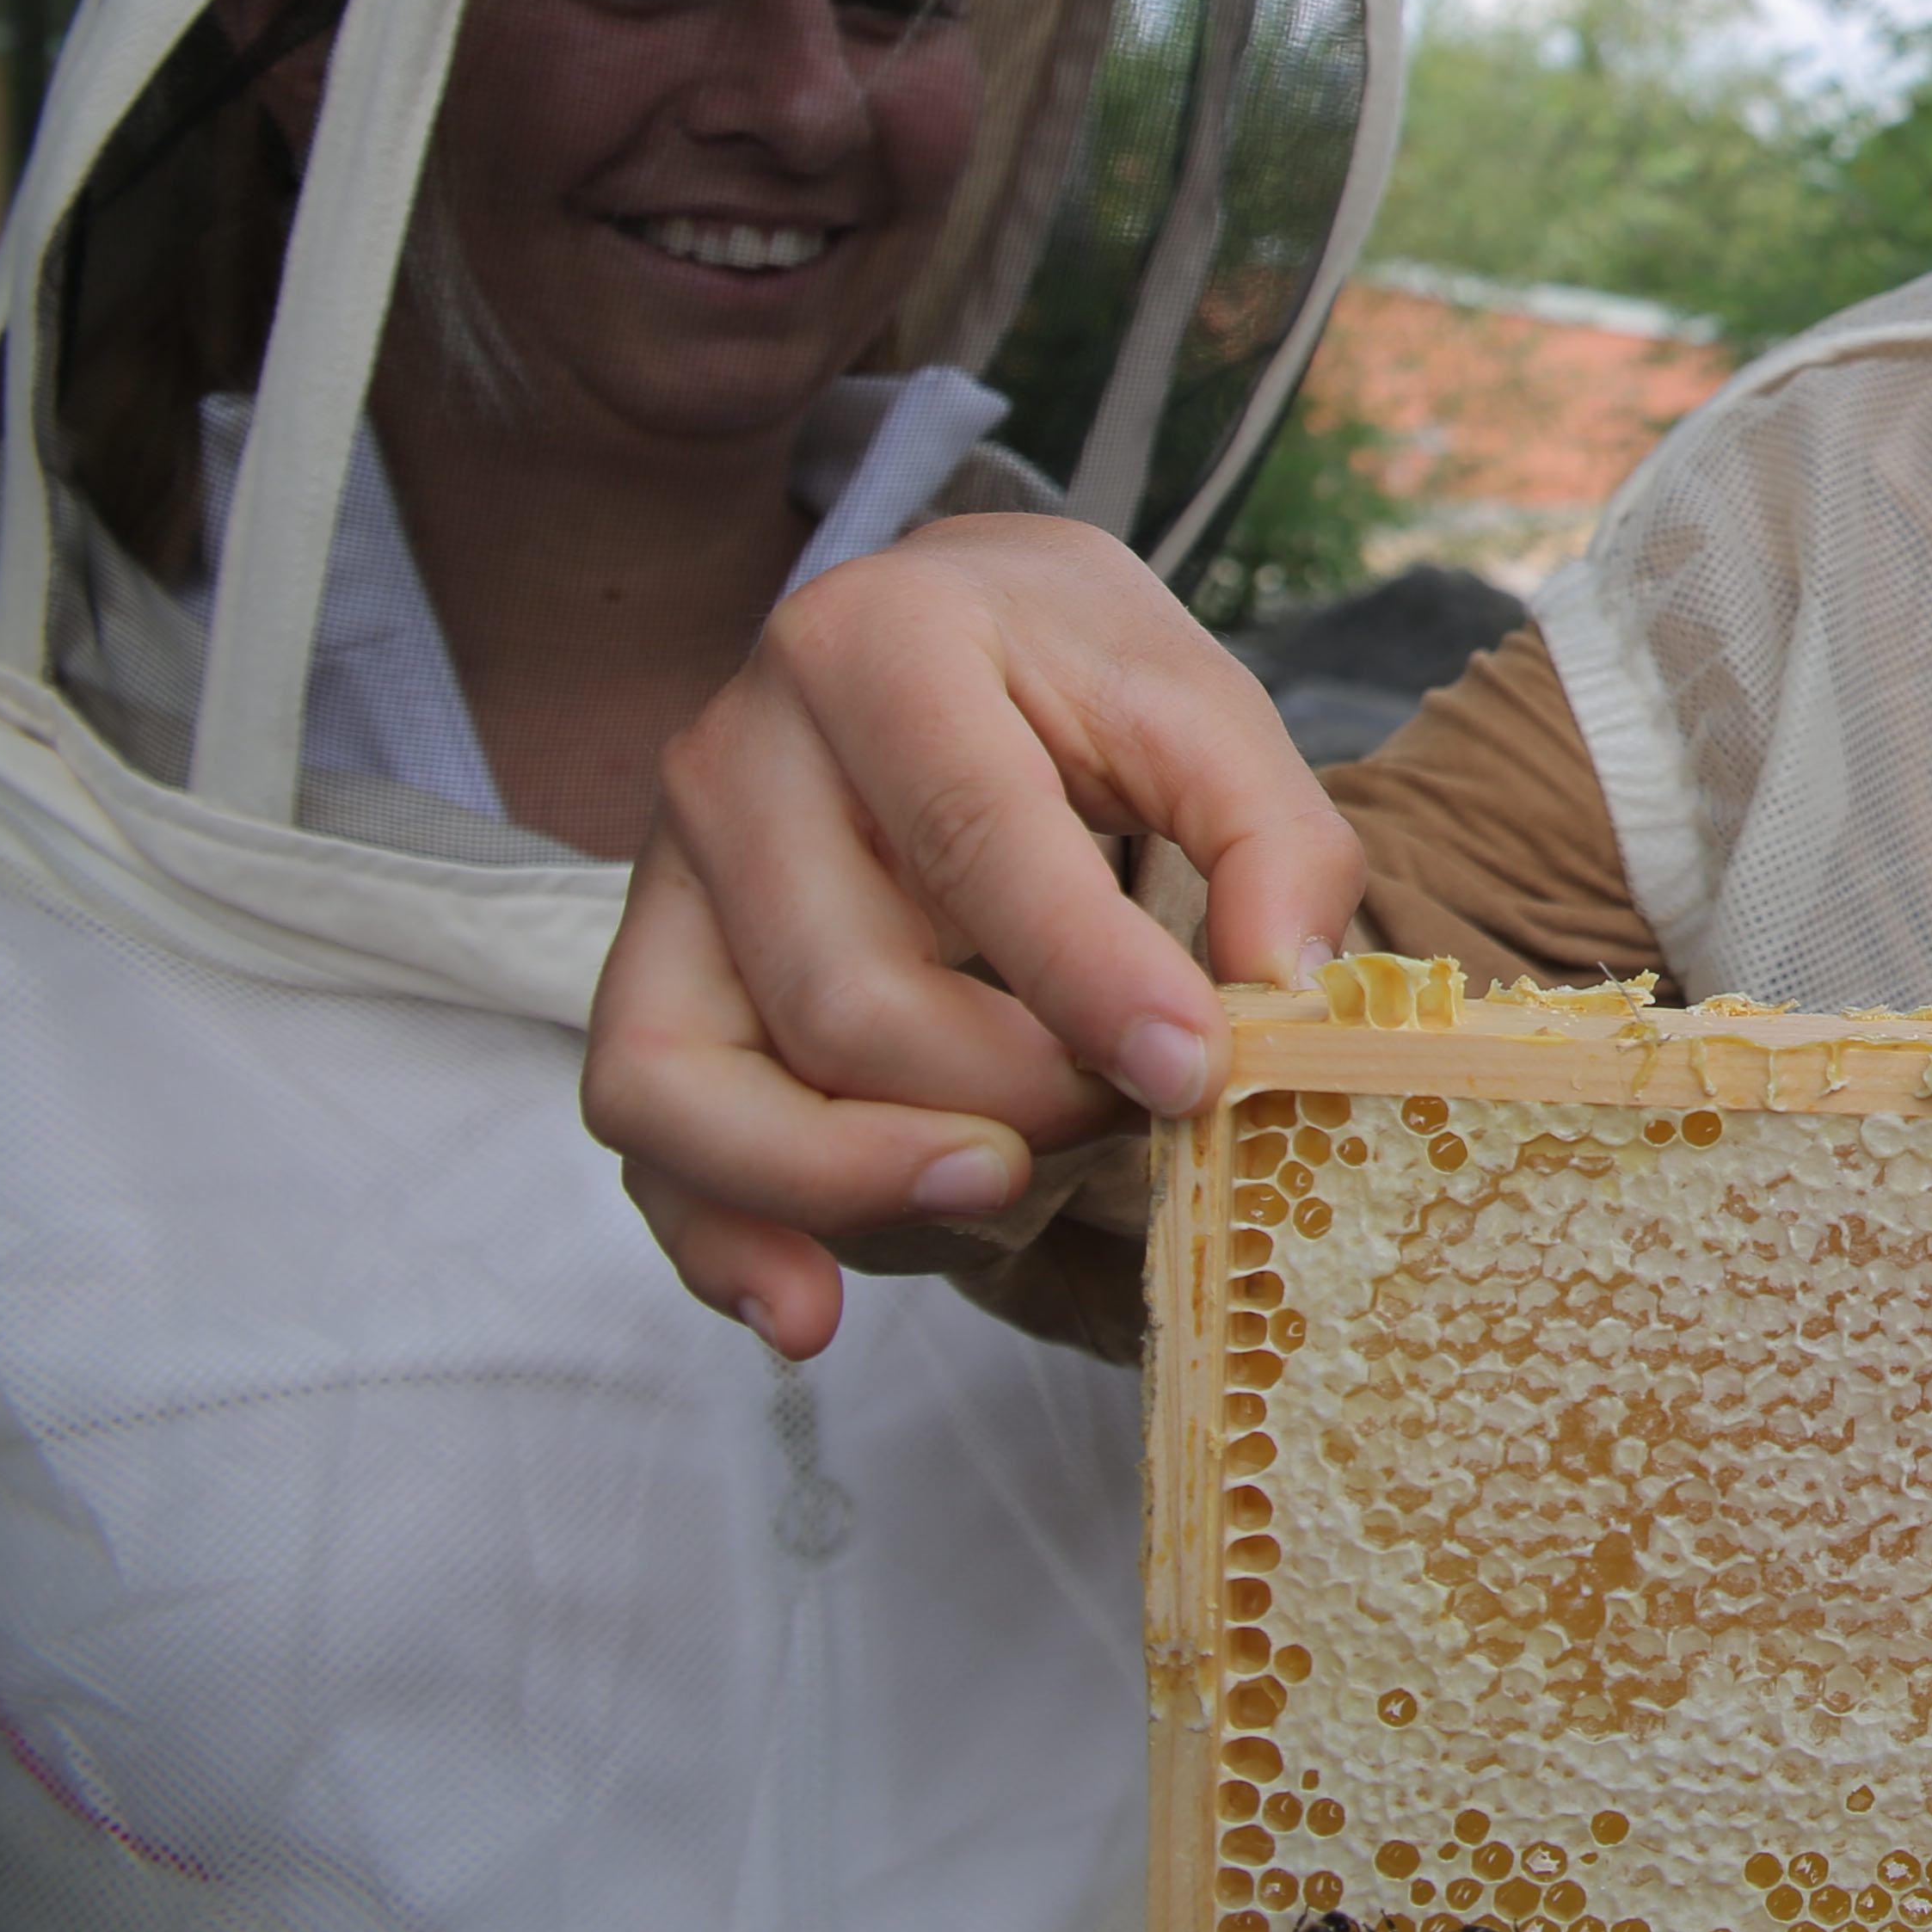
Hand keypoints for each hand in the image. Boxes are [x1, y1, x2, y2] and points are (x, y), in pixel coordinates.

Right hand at [580, 513, 1365, 1352]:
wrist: (947, 621)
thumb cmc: (1078, 678)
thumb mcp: (1204, 706)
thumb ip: (1273, 835)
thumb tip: (1284, 992)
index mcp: (882, 648)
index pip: (973, 837)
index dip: (1086, 977)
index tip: (1194, 1073)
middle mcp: (735, 754)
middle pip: (846, 996)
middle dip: (1012, 1094)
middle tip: (1136, 1104)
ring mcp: (669, 877)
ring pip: (701, 1085)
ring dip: (865, 1180)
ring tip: (1009, 1193)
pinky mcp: (650, 978)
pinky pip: (648, 1141)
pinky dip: (723, 1241)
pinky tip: (814, 1309)